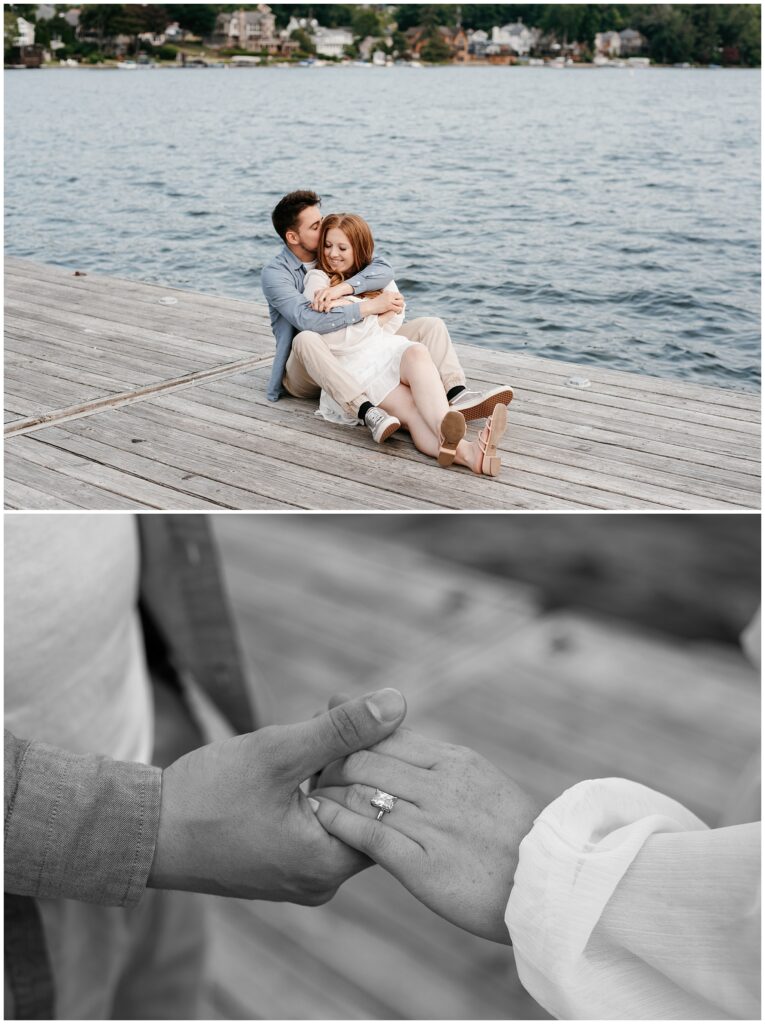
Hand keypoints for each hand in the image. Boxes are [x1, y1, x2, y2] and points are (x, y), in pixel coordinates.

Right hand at [148, 688, 406, 904]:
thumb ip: (342, 730)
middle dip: (353, 754)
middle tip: (333, 709)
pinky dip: (313, 784)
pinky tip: (298, 752)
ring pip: (340, 809)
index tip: (353, 713)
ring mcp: (302, 876)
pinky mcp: (284, 865)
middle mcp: (323, 880)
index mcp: (329, 862)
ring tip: (316, 723)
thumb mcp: (279, 752)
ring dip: (332, 765)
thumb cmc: (208, 795)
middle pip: (365, 807)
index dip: (376, 751)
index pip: (386, 804)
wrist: (144, 833)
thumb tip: (398, 703)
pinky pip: (316, 820)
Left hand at [311, 282, 352, 310]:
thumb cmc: (331, 294)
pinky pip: (326, 301)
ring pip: (320, 301)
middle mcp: (321, 291)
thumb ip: (318, 300)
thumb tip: (310, 306)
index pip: (314, 299)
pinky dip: (326, 306)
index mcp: (319, 292)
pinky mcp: (330, 294)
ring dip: (320, 307)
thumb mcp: (324, 296)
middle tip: (318, 311)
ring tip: (321, 311)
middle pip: (316, 300)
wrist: (339, 289)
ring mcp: (325, 292)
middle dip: (316, 307)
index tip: (315, 310)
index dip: (313, 305)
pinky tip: (326, 309)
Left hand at [311, 726, 539, 942]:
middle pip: (366, 759)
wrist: (546, 889)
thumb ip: (435, 759)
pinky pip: (367, 834)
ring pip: (360, 792)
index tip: (328, 743)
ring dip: (327, 790)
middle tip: (310, 769)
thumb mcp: (478, 780)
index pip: (387, 735)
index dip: (351, 738)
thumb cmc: (509, 835)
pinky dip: (336, 822)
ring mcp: (432, 824)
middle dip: (331, 761)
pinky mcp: (422, 864)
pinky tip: (319, 818)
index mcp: (455, 761)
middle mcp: (441, 786)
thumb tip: (396, 732)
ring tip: (308, 794)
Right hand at [361, 291, 404, 317]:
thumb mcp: (382, 297)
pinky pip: (398, 308)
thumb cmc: (375, 303)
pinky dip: (399, 311)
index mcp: (388, 292)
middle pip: (401, 298)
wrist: (370, 306)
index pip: (399, 294)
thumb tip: (392, 299)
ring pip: (401, 303)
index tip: (399, 303)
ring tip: (398, 311)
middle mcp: (390, 295)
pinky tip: (397, 313)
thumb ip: (388, 297)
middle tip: (400, 307)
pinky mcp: (389, 306)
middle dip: (401, 303)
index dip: (400, 299)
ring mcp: (389, 300)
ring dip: (401, 307)